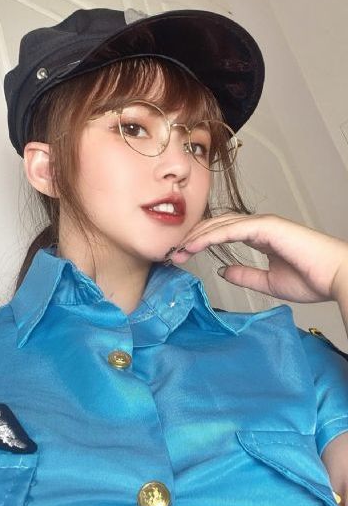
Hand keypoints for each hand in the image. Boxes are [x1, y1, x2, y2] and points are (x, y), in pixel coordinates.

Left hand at [170, 213, 347, 303]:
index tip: (183, 255)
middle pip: (217, 225)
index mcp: (260, 236)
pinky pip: (231, 229)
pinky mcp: (267, 227)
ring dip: (197, 236)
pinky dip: (211, 236)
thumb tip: (222, 271)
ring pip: (220, 224)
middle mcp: (259, 226)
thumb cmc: (312, 279)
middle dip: (193, 238)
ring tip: (178, 249)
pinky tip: (195, 245)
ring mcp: (263, 224)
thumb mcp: (268, 282)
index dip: (201, 242)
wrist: (336, 279)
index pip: (222, 233)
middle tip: (173, 252)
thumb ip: (244, 274)